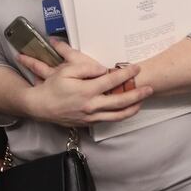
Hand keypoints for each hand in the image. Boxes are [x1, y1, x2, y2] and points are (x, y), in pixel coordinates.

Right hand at [17, 39, 152, 126]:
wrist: (41, 106)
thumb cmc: (52, 87)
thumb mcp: (65, 71)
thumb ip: (85, 68)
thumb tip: (103, 70)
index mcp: (87, 90)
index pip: (112, 81)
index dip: (126, 74)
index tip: (136, 68)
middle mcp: (92, 105)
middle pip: (121, 101)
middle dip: (137, 94)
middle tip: (149, 88)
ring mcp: (92, 116)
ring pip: (118, 115)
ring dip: (133, 107)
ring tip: (142, 101)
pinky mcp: (89, 122)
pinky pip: (110, 120)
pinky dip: (121, 115)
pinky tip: (126, 109)